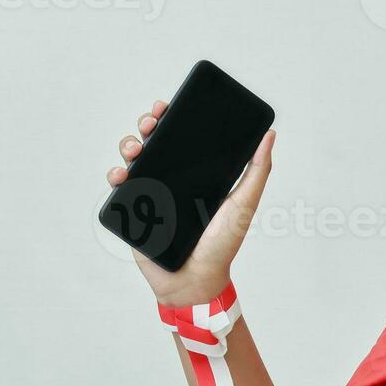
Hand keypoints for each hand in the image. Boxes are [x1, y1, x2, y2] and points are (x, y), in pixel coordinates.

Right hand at [106, 99, 276, 306]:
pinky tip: (122, 174)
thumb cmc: (222, 244)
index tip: (167, 105)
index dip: (171, 117)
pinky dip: (115, 175)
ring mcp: (150, 194)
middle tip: (151, 123)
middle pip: (154, 141)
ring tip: (136, 148)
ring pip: (133, 159)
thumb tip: (270, 135)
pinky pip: (118, 188)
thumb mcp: (244, 203)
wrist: (195, 280)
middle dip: (148, 125)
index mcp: (196, 172)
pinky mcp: (132, 212)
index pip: (181, 136)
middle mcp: (172, 178)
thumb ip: (258, 171)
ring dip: (129, 145)